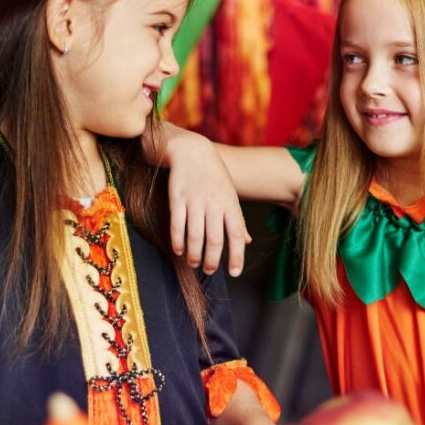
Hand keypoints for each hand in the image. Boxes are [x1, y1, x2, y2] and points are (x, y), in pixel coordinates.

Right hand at [155, 123, 250, 276]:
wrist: (192, 151)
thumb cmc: (214, 176)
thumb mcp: (230, 195)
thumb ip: (237, 219)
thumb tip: (246, 241)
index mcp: (230, 204)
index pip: (237, 234)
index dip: (237, 256)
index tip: (235, 273)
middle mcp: (214, 204)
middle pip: (215, 239)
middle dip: (212, 260)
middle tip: (209, 270)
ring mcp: (195, 201)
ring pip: (195, 236)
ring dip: (194, 254)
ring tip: (193, 263)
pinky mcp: (177, 198)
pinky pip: (177, 225)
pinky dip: (178, 241)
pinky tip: (179, 250)